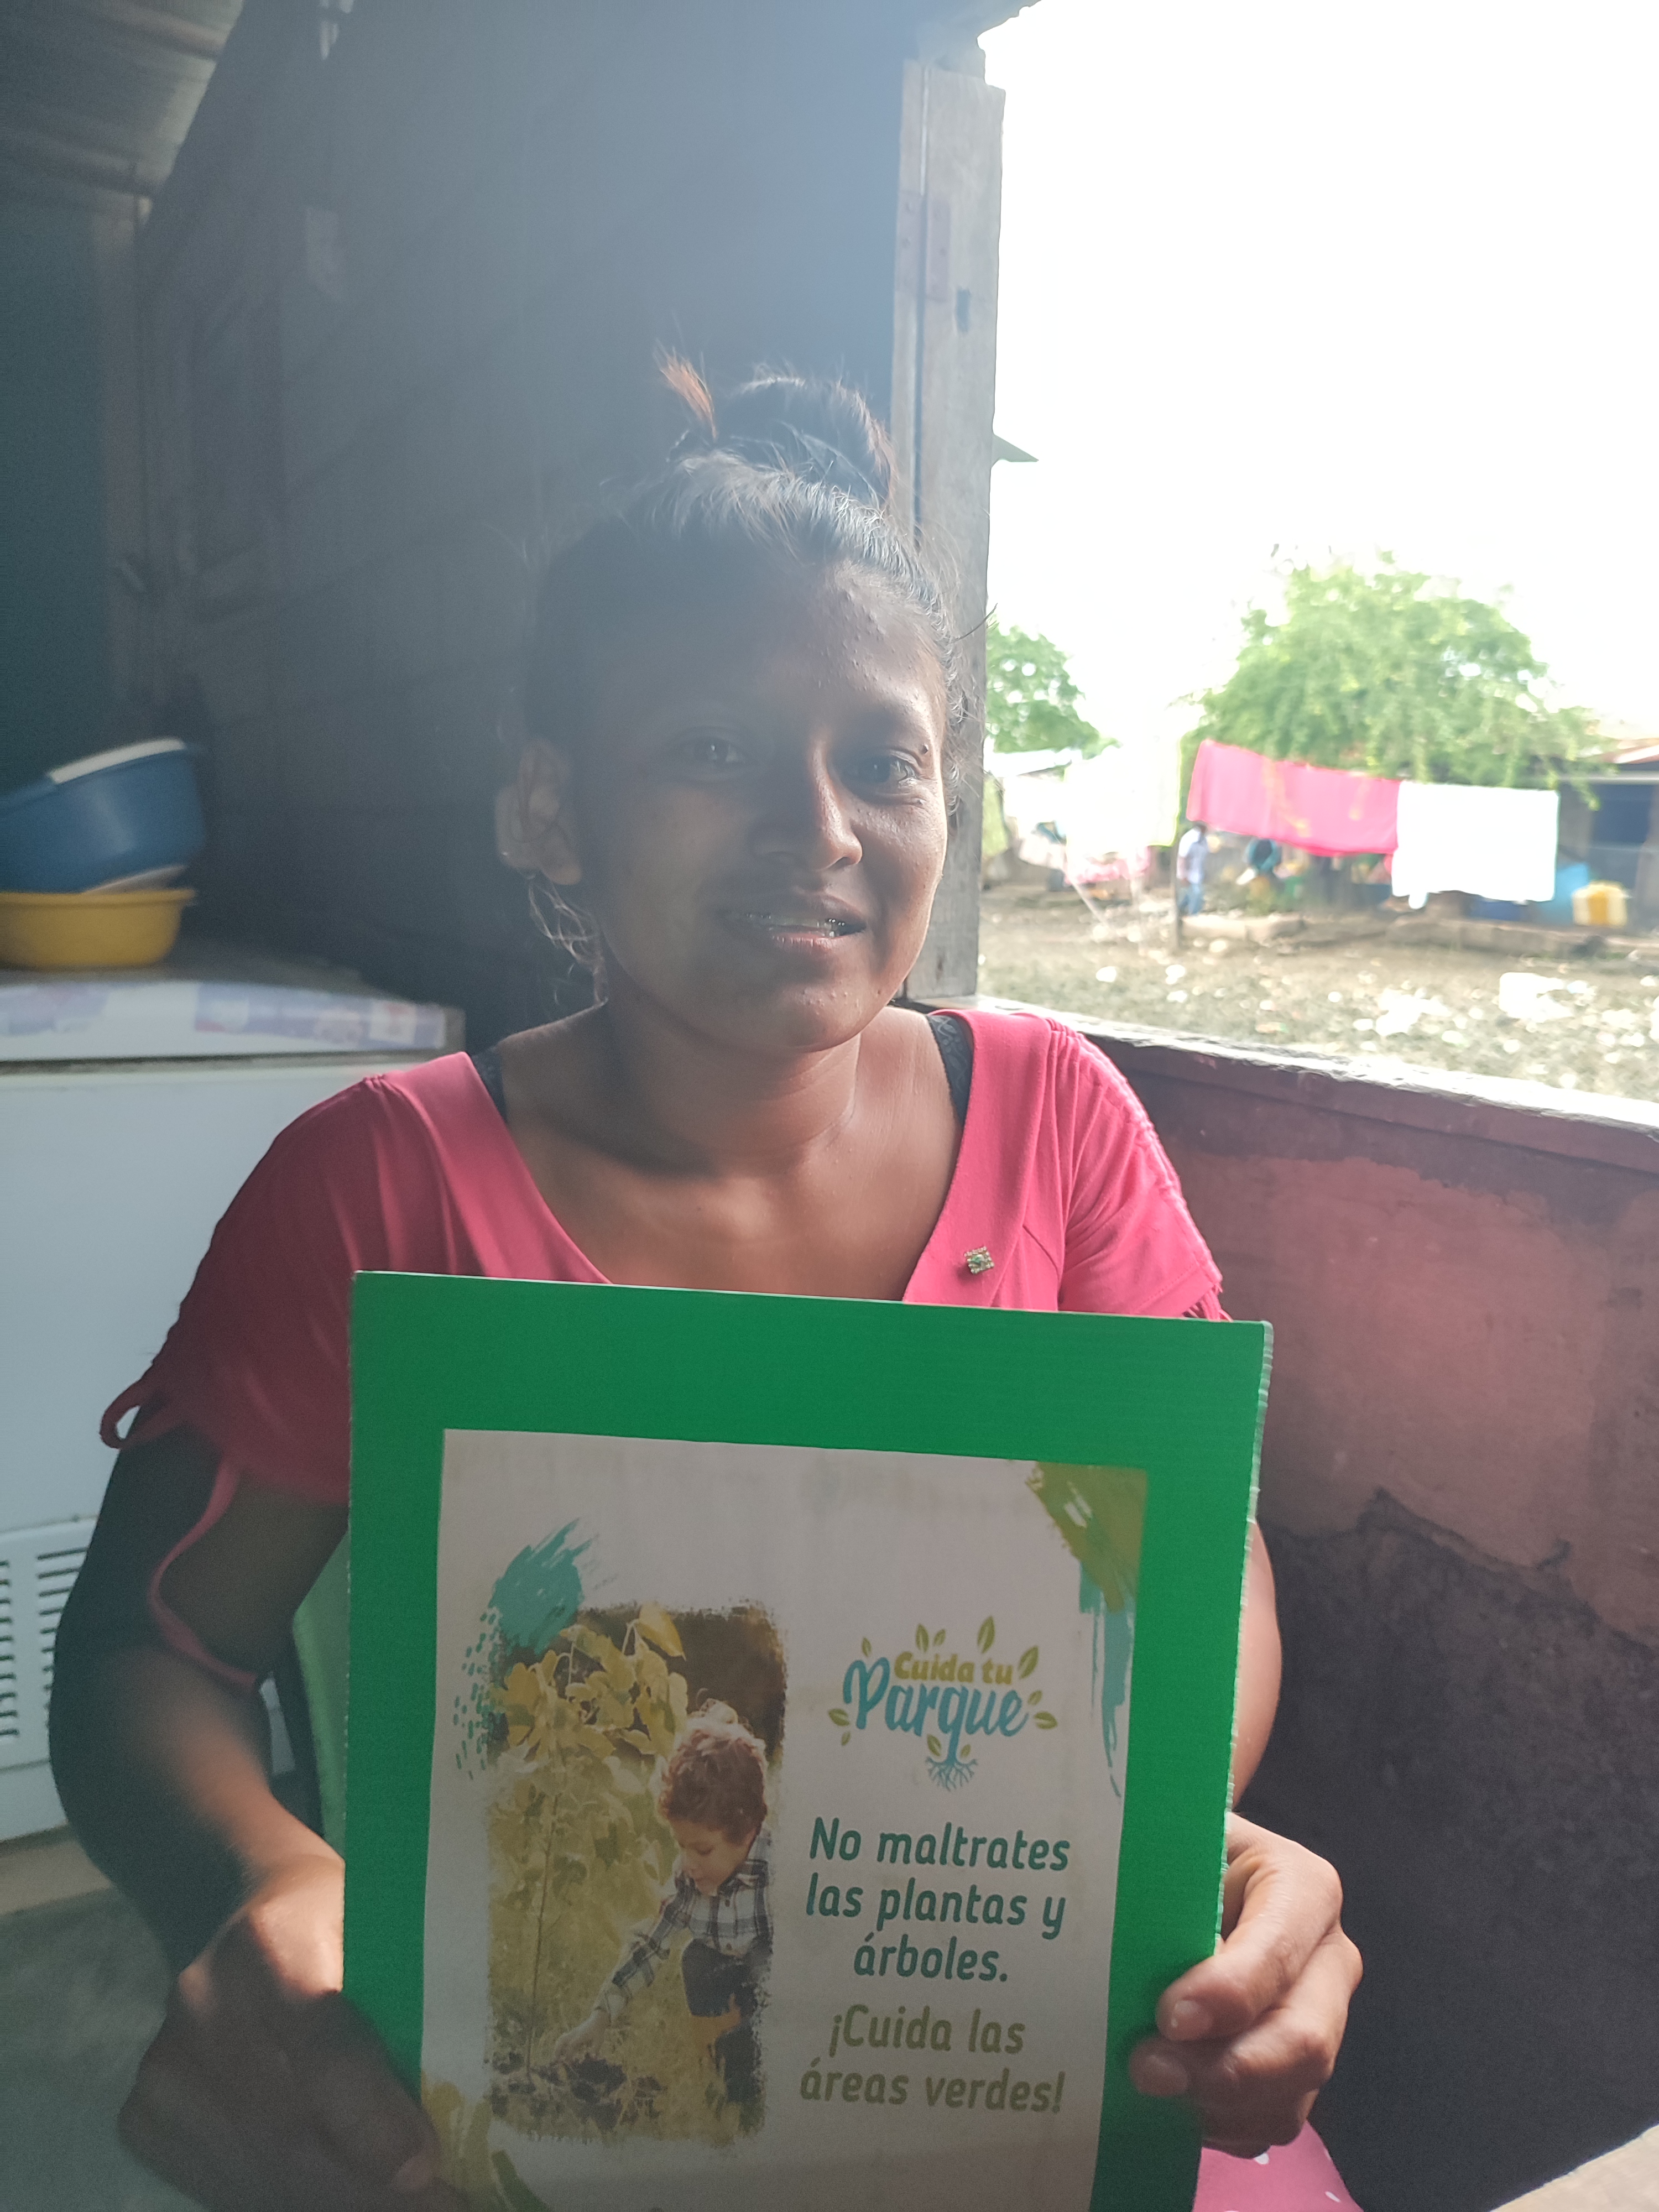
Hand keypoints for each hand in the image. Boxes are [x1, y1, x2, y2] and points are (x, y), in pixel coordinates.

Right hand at [119, 1853, 465, 2211]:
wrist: (246, 1916)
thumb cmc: (342, 1919)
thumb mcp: (385, 1928)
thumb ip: (411, 1999)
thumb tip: (473, 2101)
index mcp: (270, 1942)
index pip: (318, 2040)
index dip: (369, 2115)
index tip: (423, 2165)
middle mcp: (203, 2004)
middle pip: (290, 2129)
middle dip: (372, 2190)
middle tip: (444, 2205)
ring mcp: (165, 2067)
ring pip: (262, 2174)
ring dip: (341, 2204)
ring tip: (412, 2206)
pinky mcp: (147, 2116)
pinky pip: (230, 2186)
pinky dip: (296, 2201)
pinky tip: (348, 2196)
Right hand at [549, 2008, 609, 2066]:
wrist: (597, 2019)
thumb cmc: (598, 2031)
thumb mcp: (599, 2041)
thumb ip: (595, 2050)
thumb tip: (592, 2058)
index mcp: (580, 2036)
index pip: (571, 2045)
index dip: (569, 2054)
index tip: (570, 2062)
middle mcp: (574, 2034)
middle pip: (562, 2040)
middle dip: (558, 2050)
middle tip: (556, 2060)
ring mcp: (572, 2032)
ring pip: (561, 2039)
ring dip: (557, 2048)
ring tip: (556, 2057)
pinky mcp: (572, 2033)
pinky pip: (563, 2038)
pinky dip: (560, 2045)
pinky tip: (560, 2051)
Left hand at [1129, 1813, 1360, 2155]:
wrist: (1192, 1891)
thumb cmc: (1180, 1859)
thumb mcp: (1177, 1846)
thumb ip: (1165, 1872)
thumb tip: (1124, 1912)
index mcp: (1304, 1889)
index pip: (1280, 1947)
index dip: (1231, 1991)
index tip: (1169, 2016)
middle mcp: (1328, 1962)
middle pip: (1304, 2038)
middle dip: (1224, 2067)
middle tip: (1146, 2070)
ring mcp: (1319, 2023)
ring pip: (1290, 2093)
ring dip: (1215, 2104)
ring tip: (1145, 2091)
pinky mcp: (1297, 2074)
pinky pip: (1270, 2122)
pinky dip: (1217, 2124)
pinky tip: (1167, 2106)